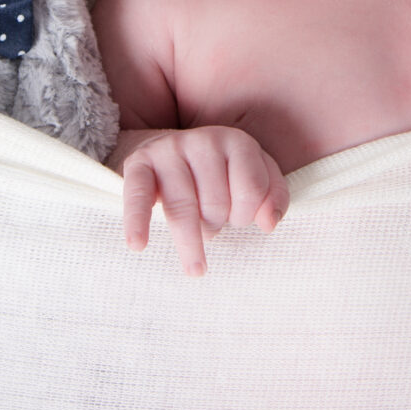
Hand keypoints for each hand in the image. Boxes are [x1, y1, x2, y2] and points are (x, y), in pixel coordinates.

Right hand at [119, 126, 288, 276]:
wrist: (167, 149)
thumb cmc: (219, 173)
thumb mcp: (255, 175)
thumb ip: (273, 196)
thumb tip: (268, 223)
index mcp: (236, 142)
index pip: (251, 191)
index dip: (246, 215)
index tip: (238, 220)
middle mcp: (203, 140)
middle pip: (216, 203)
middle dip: (215, 225)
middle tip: (211, 227)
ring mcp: (169, 150)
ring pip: (182, 207)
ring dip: (189, 242)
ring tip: (196, 269)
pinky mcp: (138, 163)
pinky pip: (137, 196)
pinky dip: (137, 222)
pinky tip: (138, 244)